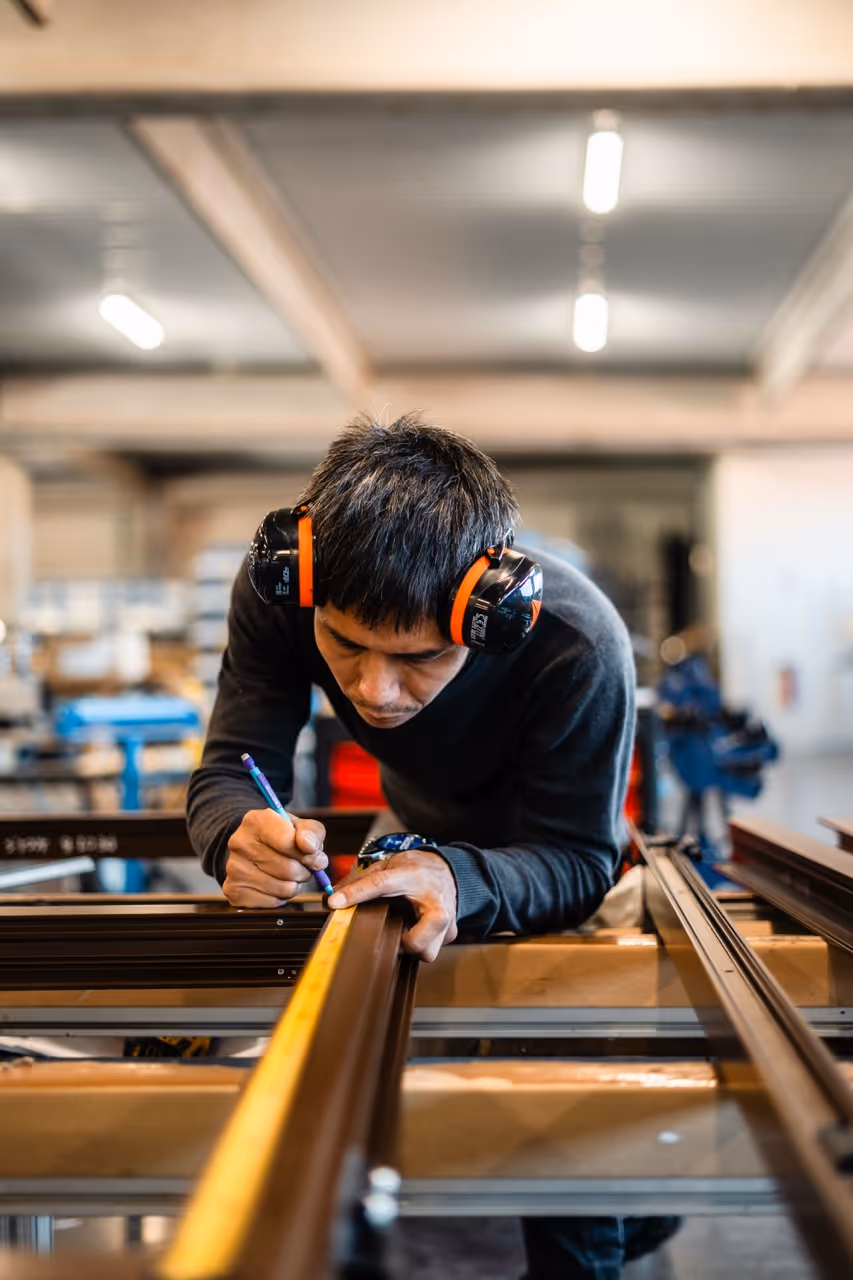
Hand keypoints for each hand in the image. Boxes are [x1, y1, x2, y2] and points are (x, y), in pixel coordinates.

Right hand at [223, 808, 327, 907]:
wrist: (252, 847)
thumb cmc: (280, 836)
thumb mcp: (300, 826)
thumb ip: (312, 832)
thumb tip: (309, 847)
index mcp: (256, 821)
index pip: (288, 842)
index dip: (309, 854)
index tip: (315, 855)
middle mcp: (239, 843)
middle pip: (288, 868)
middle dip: (304, 871)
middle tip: (303, 867)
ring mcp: (233, 868)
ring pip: (282, 888)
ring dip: (294, 885)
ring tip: (288, 875)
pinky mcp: (234, 891)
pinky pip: (272, 902)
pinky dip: (280, 897)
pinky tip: (275, 884)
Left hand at [327, 849, 457, 961]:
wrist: (451, 870)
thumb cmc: (419, 869)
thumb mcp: (392, 865)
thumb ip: (364, 879)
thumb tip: (333, 894)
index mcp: (413, 877)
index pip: (381, 884)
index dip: (356, 894)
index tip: (335, 903)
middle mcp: (433, 901)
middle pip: (417, 941)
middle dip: (403, 944)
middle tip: (393, 934)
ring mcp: (446, 920)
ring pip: (427, 952)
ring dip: (413, 947)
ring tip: (406, 931)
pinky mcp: (451, 933)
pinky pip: (433, 949)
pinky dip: (423, 943)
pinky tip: (417, 929)